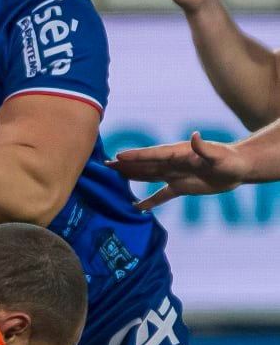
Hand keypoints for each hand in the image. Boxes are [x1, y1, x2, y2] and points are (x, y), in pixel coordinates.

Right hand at [106, 132, 249, 208]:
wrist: (239, 169)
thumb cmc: (230, 160)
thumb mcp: (218, 155)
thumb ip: (204, 148)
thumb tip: (194, 136)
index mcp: (178, 153)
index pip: (152, 155)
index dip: (136, 156)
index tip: (118, 157)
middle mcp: (172, 163)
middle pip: (143, 164)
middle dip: (124, 164)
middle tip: (105, 165)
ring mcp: (174, 175)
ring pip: (147, 176)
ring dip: (130, 176)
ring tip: (112, 176)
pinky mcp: (180, 187)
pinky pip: (160, 195)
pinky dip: (149, 201)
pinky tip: (137, 208)